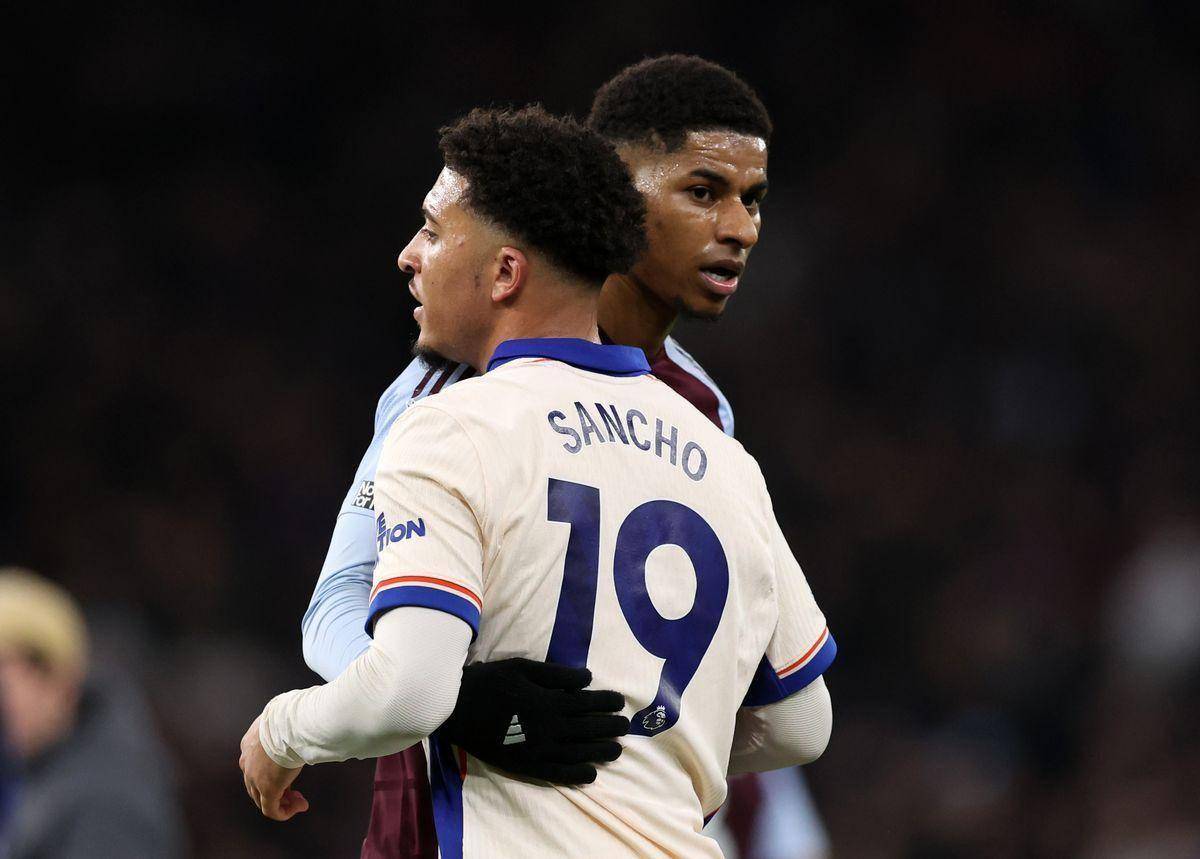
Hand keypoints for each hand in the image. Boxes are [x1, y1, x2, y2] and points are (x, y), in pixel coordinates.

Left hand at [239, 716, 309, 820]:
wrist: (292, 723)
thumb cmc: (293, 716)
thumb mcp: (283, 719)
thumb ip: (285, 727)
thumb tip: (303, 723)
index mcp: (249, 744)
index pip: (255, 766)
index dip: (272, 773)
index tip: (289, 775)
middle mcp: (247, 763)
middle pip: (256, 786)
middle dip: (277, 791)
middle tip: (296, 793)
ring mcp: (255, 777)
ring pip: (263, 800)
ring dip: (283, 803)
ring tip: (300, 802)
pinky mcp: (267, 789)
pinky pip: (271, 810)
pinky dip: (284, 812)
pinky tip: (299, 807)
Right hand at [441, 658, 628, 784]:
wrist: (456, 708)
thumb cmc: (490, 682)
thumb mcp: (522, 667)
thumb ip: (556, 674)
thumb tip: (587, 678)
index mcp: (548, 701)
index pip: (587, 702)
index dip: (607, 702)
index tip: (620, 702)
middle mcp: (547, 727)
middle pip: (588, 729)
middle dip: (610, 727)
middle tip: (624, 727)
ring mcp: (537, 749)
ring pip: (578, 753)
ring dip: (600, 752)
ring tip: (616, 750)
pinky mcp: (525, 766)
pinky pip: (557, 774)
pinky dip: (576, 775)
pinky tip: (590, 774)